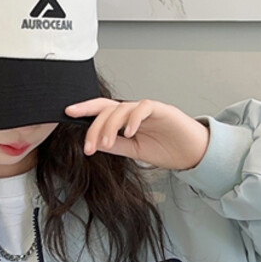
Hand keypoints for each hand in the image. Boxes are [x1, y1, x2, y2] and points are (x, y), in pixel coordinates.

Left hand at [65, 98, 209, 170]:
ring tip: (105, 143)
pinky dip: (133, 119)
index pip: (102, 111)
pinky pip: (143, 108)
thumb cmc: (167, 150)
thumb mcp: (134, 151)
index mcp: (126, 120)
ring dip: (110, 126)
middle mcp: (134, 111)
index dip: (85, 109)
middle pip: (107, 108)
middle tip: (88, 146)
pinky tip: (129, 132)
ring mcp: (148, 109)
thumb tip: (93, 142)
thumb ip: (115, 145)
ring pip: (122, 108)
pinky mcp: (162, 110)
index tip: (67, 114)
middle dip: (93, 124)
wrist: (193, 153)